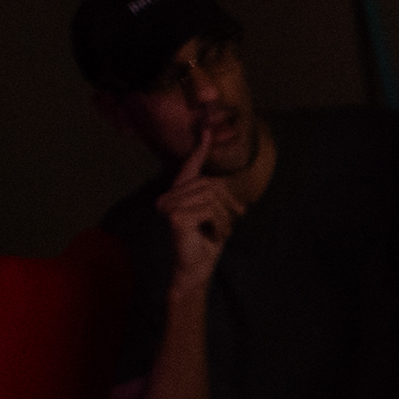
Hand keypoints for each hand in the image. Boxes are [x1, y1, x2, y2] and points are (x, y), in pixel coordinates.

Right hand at [159, 137, 240, 290]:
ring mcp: (168, 207)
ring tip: (217, 231)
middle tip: (229, 222)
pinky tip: (211, 236)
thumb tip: (221, 183)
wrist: (197, 268)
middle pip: (210, 183)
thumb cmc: (206, 242)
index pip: (189, 168)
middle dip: (228, 203)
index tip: (207, 130)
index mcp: (178, 194)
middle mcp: (168, 198)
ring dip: (224, 217)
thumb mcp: (216, 215)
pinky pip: (210, 210)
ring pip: (212, 197)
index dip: (200, 150)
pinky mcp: (175, 217)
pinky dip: (220, 225)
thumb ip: (216, 197)